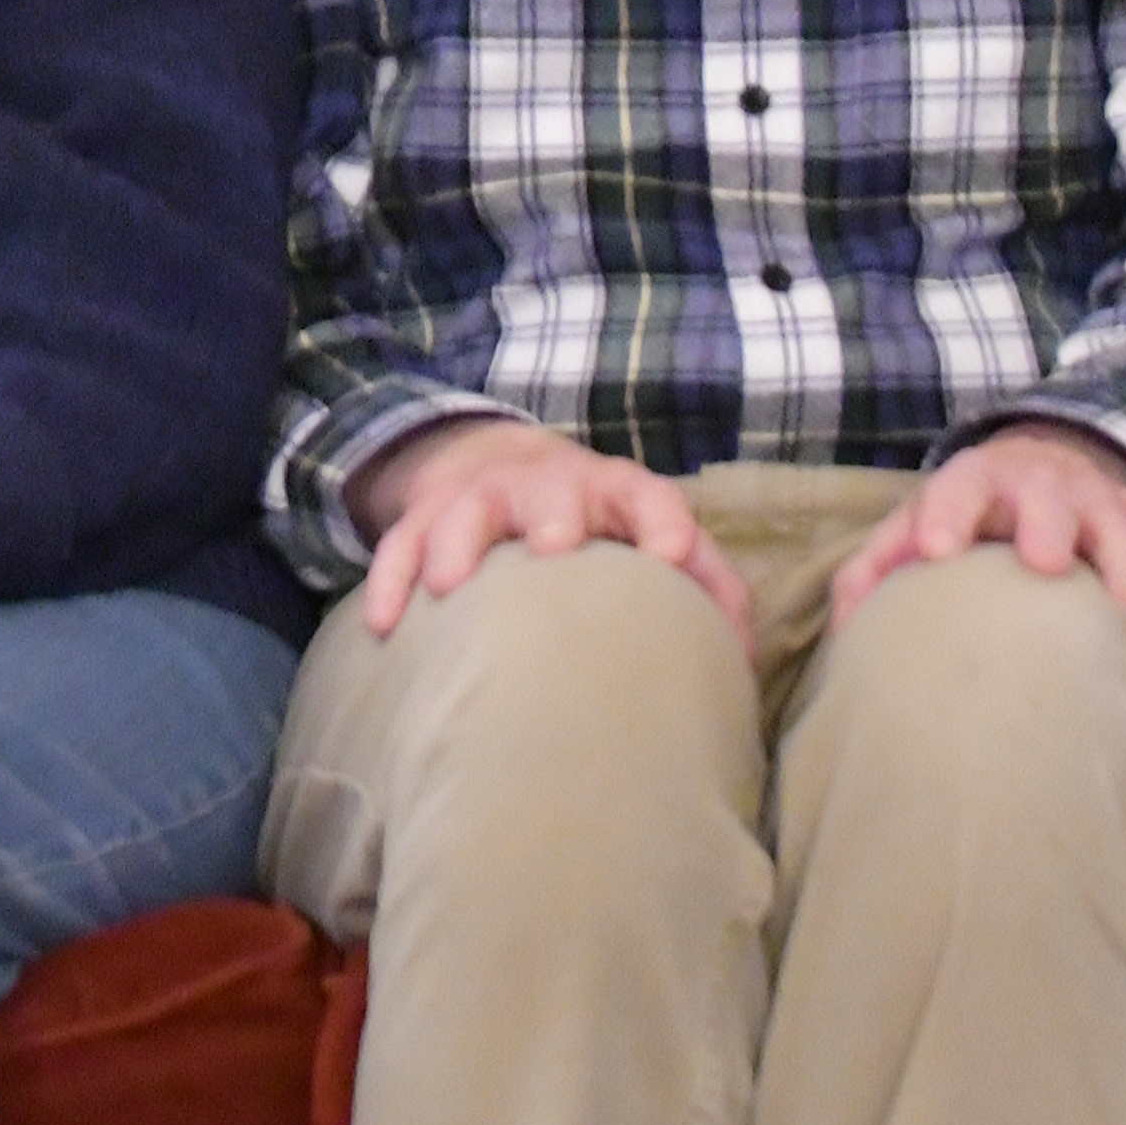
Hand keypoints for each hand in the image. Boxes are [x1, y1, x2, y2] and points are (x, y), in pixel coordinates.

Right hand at [345, 417, 748, 645]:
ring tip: (451, 586)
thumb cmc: (597, 526)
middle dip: (553, 511)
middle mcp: (547, 486)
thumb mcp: (651, 540)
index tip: (671, 557)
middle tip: (554, 545)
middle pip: (551, 487)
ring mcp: (479, 498)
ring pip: (464, 510)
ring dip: (458, 542)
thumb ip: (706, 590)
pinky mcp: (423, 521)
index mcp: (615, 492)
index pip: (648, 496)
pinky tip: (384, 625)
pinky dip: (390, 581)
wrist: (499, 466)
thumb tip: (741, 658)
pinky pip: (399, 547)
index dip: (662, 520)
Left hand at [826, 426, 1125, 660]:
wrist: (1040, 469)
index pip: (957, 486)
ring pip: (1125, 521)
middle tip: (1047, 563)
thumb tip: (848, 622)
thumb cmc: (967, 520)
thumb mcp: (918, 530)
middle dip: (1048, 522)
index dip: (946, 513)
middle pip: (1048, 493)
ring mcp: (1105, 500)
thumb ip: (876, 572)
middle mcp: (1044, 482)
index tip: (937, 551)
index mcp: (978, 480)